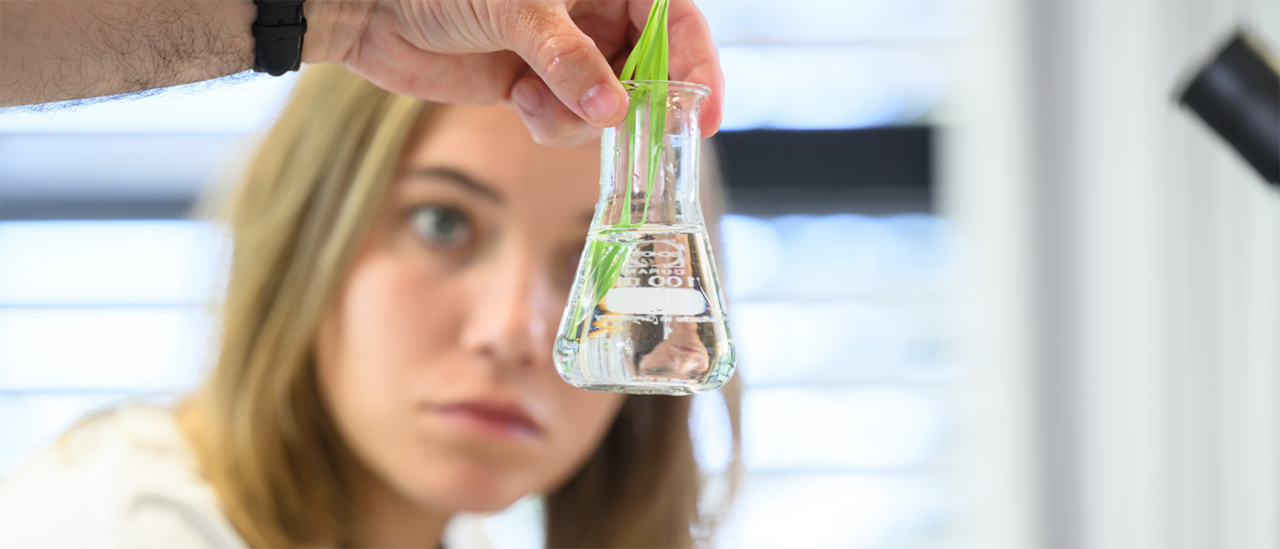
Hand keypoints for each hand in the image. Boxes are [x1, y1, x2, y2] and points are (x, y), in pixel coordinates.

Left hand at [304, 0, 723, 146]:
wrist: (371, 10)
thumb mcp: (515, 10)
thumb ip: (567, 59)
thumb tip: (616, 108)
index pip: (673, 17)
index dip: (696, 62)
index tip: (702, 114)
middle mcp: (591, 11)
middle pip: (649, 66)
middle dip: (637, 102)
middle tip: (628, 129)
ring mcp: (565, 52)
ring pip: (609, 103)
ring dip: (580, 117)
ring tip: (532, 99)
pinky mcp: (536, 85)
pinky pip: (569, 120)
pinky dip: (551, 123)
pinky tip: (515, 100)